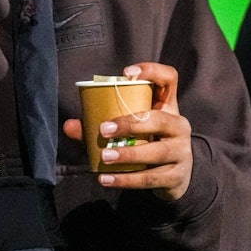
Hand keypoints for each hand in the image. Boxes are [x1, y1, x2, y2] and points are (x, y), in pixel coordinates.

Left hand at [63, 62, 192, 201]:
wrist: (174, 179)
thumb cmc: (148, 144)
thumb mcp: (131, 131)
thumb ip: (101, 126)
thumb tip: (70, 126)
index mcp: (167, 106)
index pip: (169, 78)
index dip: (152, 71)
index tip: (127, 73)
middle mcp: (178, 126)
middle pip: (159, 119)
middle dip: (130, 124)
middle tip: (104, 130)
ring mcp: (181, 152)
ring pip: (156, 152)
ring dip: (128, 154)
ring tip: (104, 157)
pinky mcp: (176, 176)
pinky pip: (150, 178)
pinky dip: (126, 180)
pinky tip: (106, 180)